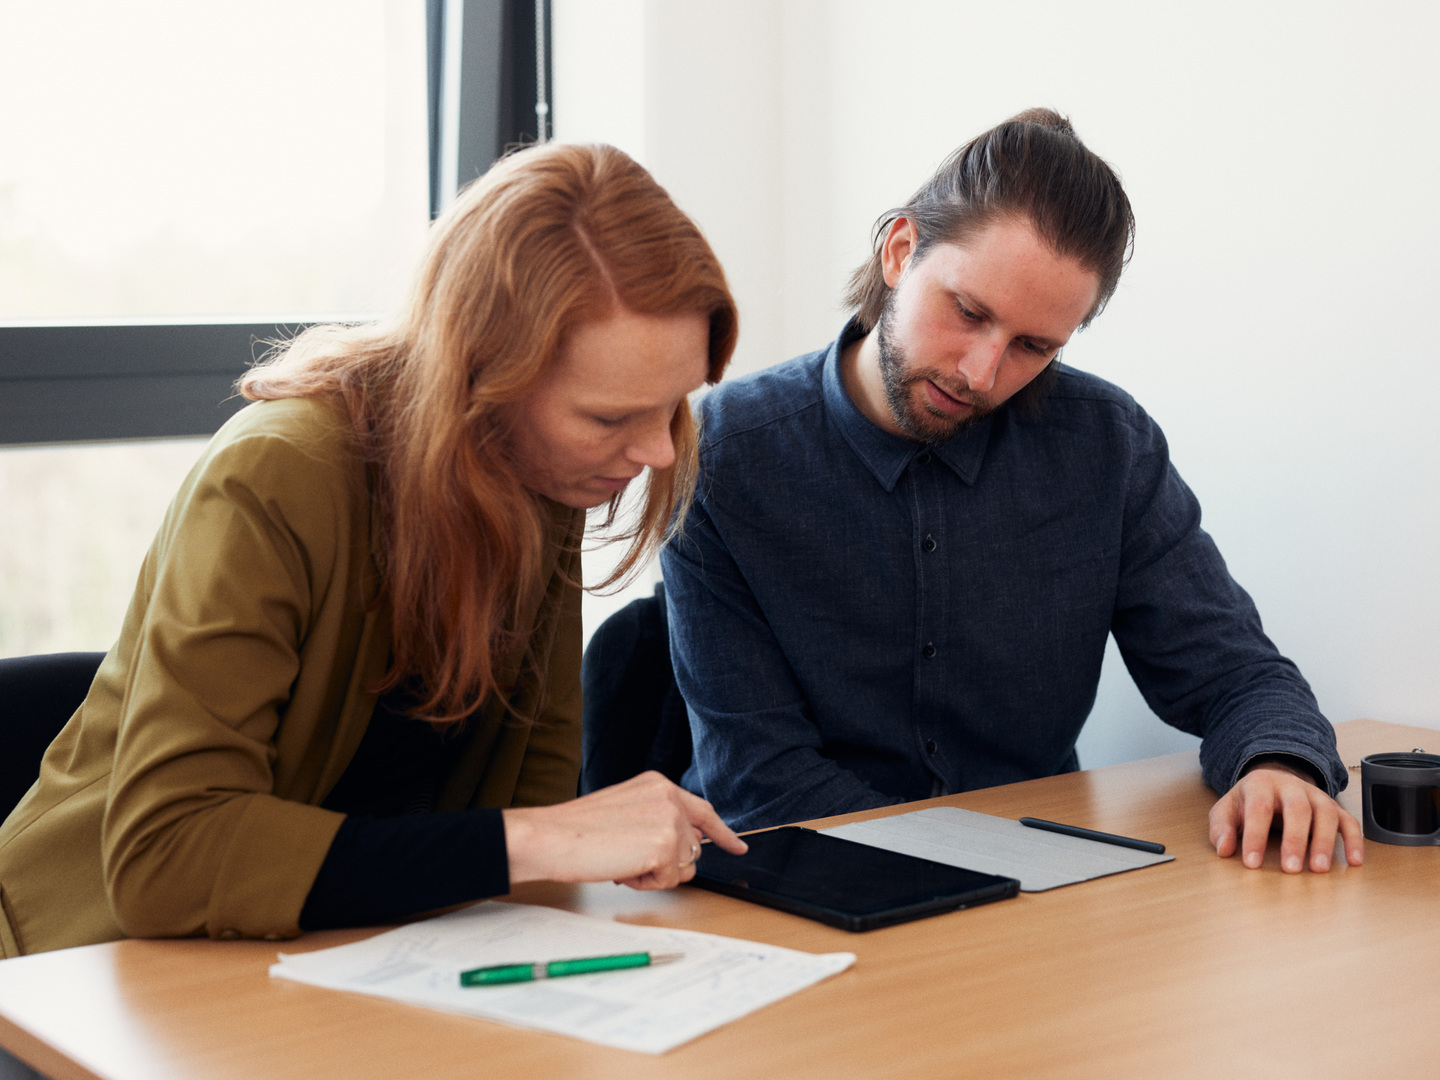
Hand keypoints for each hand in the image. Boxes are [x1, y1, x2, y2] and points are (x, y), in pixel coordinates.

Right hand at [502, 771, 747, 890]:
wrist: (552, 837)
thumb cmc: (578, 830)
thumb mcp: (625, 810)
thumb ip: (655, 819)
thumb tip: (681, 847)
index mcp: (658, 784)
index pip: (702, 810)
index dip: (722, 832)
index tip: (737, 847)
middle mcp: (669, 797)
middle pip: (693, 847)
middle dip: (667, 864)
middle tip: (628, 858)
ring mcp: (670, 820)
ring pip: (684, 867)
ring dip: (655, 874)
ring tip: (622, 859)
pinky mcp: (666, 846)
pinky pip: (670, 881)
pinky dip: (646, 883)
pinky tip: (623, 867)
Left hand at [1208, 762, 1362, 872]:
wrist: (1272, 781)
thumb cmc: (1248, 801)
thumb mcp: (1227, 809)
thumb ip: (1221, 828)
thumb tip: (1224, 849)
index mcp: (1260, 784)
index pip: (1258, 809)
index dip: (1255, 836)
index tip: (1252, 863)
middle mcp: (1291, 786)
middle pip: (1297, 808)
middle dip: (1295, 839)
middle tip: (1291, 869)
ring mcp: (1315, 795)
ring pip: (1326, 813)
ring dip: (1324, 842)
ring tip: (1319, 869)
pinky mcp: (1333, 807)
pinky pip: (1348, 821)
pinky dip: (1354, 840)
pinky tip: (1354, 861)